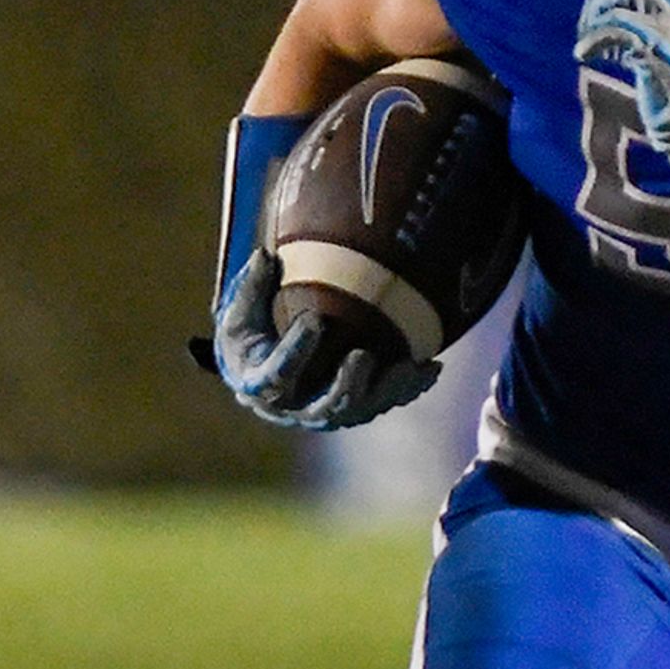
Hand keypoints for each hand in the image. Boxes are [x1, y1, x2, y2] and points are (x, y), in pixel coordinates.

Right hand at [209, 251, 440, 431]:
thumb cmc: (249, 339)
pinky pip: (384, 402)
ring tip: (411, 367)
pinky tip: (431, 368)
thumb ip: (251, 289)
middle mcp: (295, 408)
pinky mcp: (354, 409)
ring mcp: (327, 413)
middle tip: (363, 356)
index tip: (314, 321)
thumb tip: (264, 256)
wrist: (261, 373)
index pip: (277, 375)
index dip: (295, 352)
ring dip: (387, 390)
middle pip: (325, 407)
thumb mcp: (238, 315)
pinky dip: (409, 387)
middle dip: (347, 385)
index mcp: (260, 385)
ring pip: (360, 410)